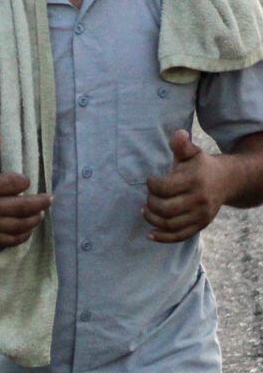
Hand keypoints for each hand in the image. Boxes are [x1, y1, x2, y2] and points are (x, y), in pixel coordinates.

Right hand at [0, 126, 50, 247]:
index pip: (16, 183)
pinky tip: (28, 228)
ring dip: (35, 218)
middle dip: (41, 202)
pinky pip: (12, 239)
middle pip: (24, 206)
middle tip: (49, 198)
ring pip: (21, 224)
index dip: (23, 180)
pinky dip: (24, 235)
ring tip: (40, 213)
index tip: (23, 180)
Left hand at [144, 128, 228, 242]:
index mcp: (194, 181)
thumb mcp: (192, 152)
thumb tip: (179, 134)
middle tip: (147, 197)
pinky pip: (180, 236)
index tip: (150, 180)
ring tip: (145, 210)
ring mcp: (201, 215)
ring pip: (170, 224)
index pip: (164, 188)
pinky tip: (150, 234)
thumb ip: (182, 145)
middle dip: (150, 203)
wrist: (227, 181)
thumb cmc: (201, 165)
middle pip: (165, 209)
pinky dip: (163, 238)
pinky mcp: (201, 225)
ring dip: (152, 219)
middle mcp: (199, 200)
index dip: (151, 185)